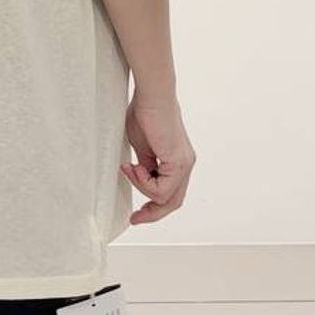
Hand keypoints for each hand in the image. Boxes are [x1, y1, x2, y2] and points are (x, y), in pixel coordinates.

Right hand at [120, 89, 196, 224]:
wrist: (151, 96)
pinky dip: (143, 183)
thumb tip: (141, 177)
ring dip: (141, 188)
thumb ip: (145, 165)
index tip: (136, 214)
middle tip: (135, 218)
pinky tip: (135, 166)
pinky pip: (162, 190)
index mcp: (177, 161)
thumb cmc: (144, 114)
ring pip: (165, 198)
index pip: (170, 193)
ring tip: (129, 167)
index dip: (153, 207)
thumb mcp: (141, 147)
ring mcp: (184, 164)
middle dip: (152, 213)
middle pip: (173, 202)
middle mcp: (185, 165)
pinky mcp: (178, 162)